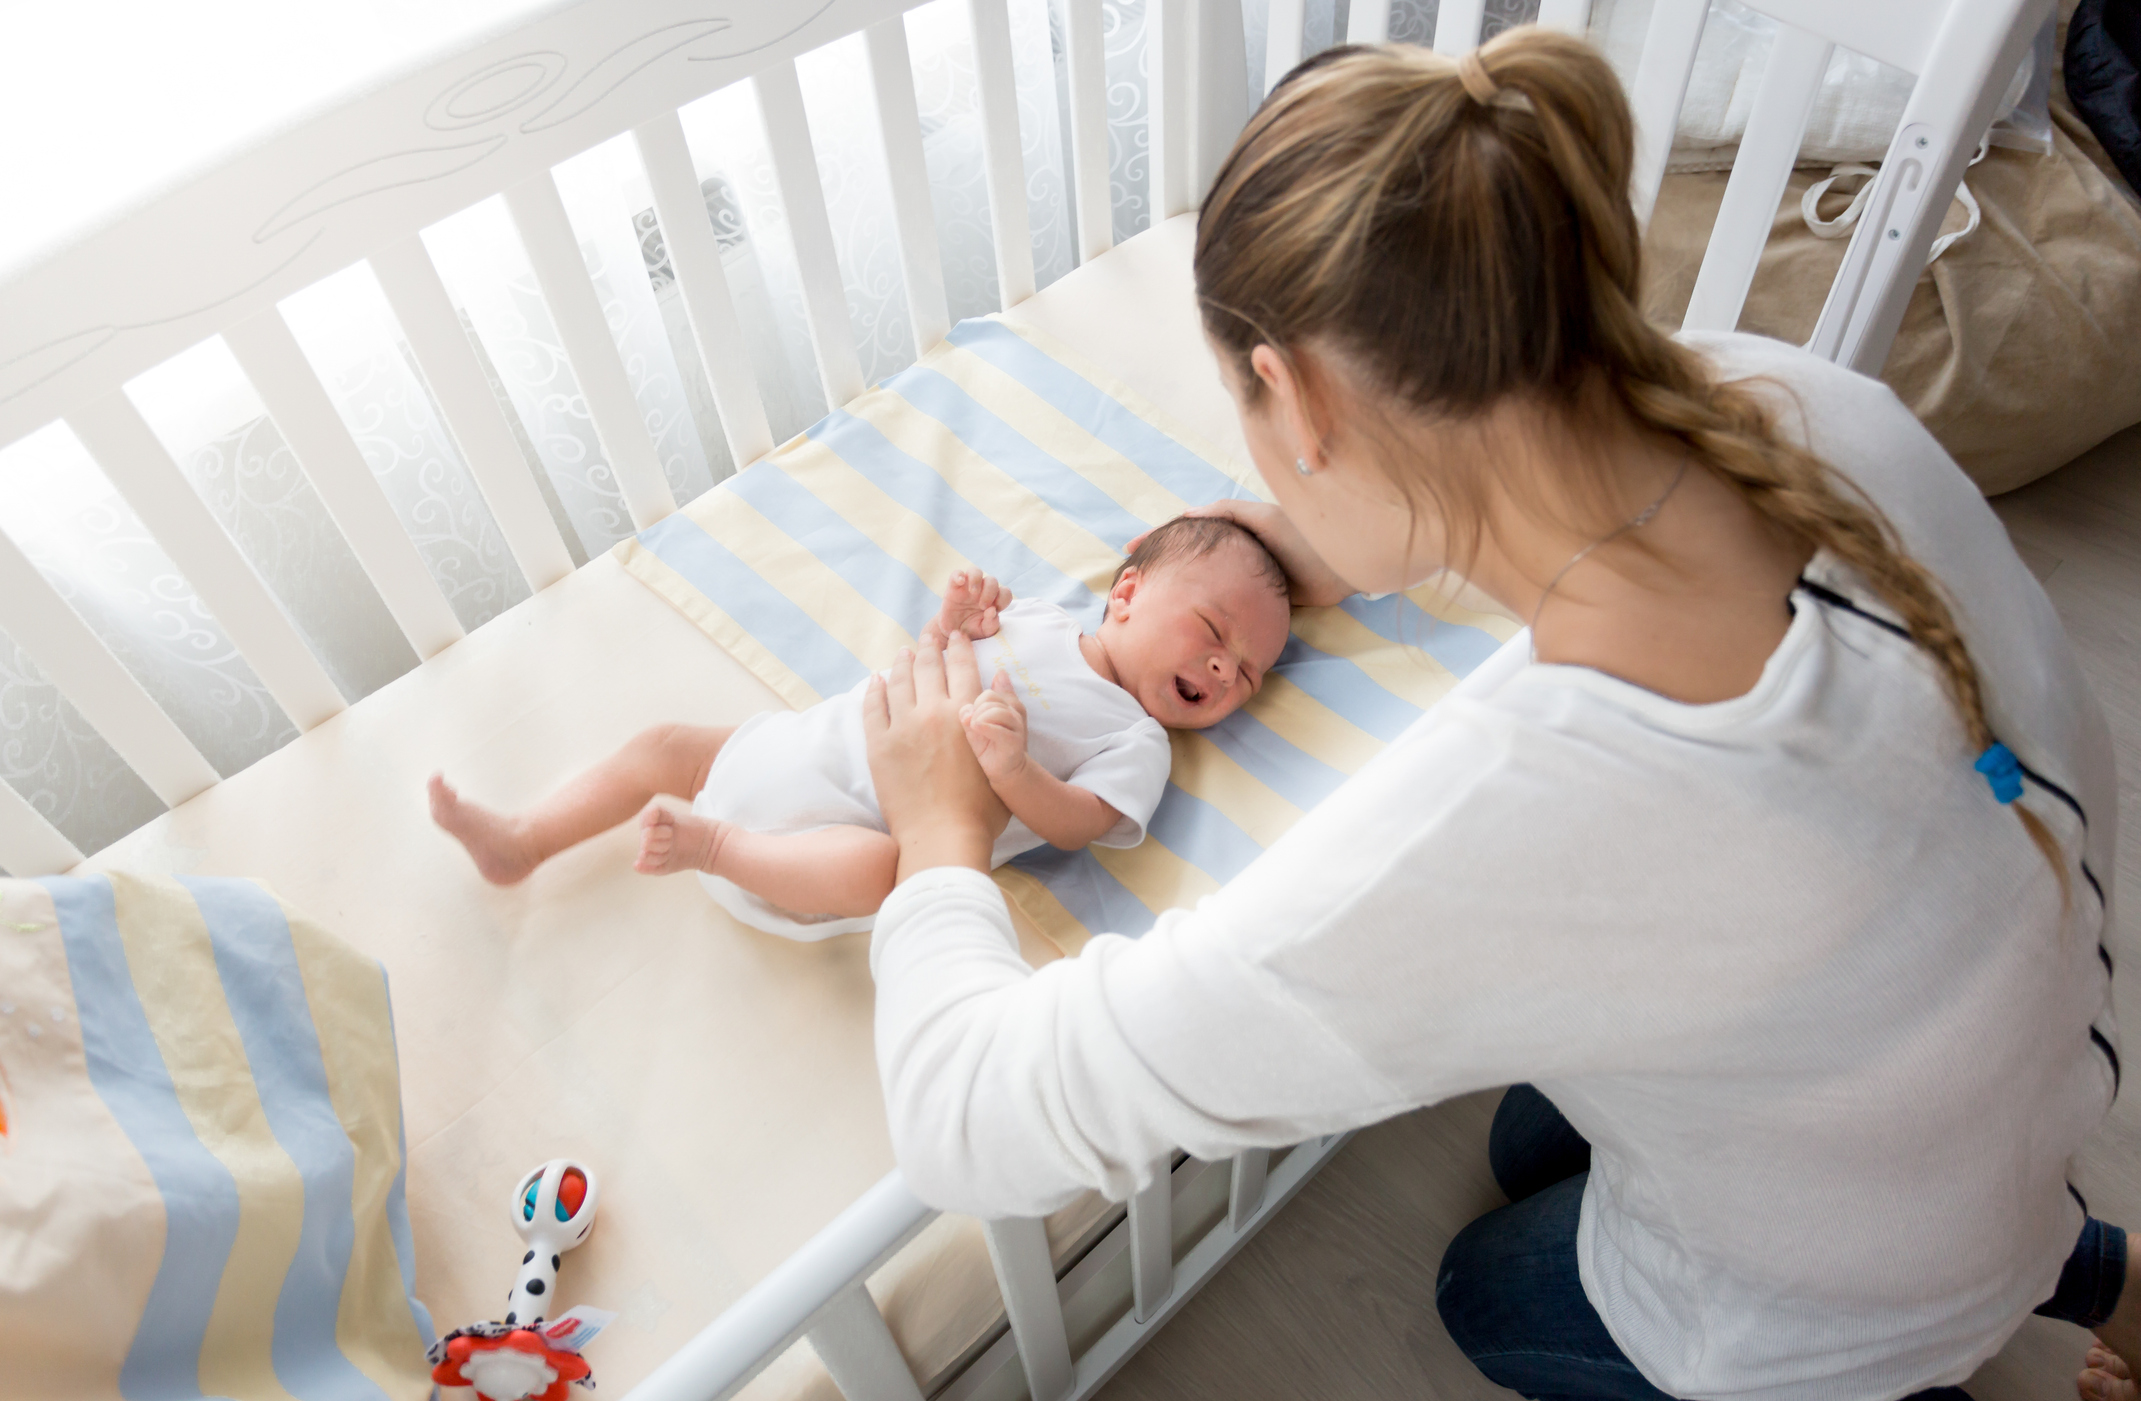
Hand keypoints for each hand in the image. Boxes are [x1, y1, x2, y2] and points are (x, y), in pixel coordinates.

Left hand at [864, 631, 1008, 877]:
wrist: (942, 836)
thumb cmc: (982, 809)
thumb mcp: (1005, 758)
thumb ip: (1006, 719)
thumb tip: (1001, 681)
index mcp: (967, 713)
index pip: (962, 667)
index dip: (959, 647)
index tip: (955, 635)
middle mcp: (933, 712)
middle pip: (929, 666)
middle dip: (929, 645)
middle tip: (929, 634)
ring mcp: (902, 727)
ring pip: (899, 681)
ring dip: (902, 662)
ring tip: (904, 652)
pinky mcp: (879, 746)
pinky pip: (873, 707)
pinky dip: (875, 689)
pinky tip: (876, 680)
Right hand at [925, 569, 1011, 644]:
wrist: (952, 632)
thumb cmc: (971, 630)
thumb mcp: (983, 631)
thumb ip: (991, 624)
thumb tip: (993, 610)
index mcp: (993, 601)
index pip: (1005, 592)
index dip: (1003, 598)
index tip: (995, 609)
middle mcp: (982, 591)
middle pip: (992, 580)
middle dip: (990, 592)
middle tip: (982, 606)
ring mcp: (968, 587)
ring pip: (976, 571)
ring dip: (977, 580)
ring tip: (973, 593)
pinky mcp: (954, 586)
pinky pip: (957, 573)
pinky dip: (958, 575)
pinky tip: (960, 582)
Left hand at [961, 671, 1029, 784]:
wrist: (1004, 771)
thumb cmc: (989, 745)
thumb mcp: (980, 721)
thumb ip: (981, 703)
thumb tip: (997, 674)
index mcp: (1005, 705)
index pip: (988, 693)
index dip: (977, 704)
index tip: (974, 720)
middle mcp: (1013, 713)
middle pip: (990, 698)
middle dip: (977, 711)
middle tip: (975, 727)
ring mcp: (1016, 727)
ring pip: (995, 711)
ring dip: (980, 720)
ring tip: (976, 730)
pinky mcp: (1014, 742)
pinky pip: (997, 728)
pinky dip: (984, 728)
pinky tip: (977, 730)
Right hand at [1128, 501, 1351, 607]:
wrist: (1340, 564)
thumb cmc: (1301, 533)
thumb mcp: (1259, 517)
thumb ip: (1225, 513)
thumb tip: (1185, 515)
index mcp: (1234, 530)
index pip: (1186, 532)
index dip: (1157, 539)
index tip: (1129, 549)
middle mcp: (1236, 554)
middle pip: (1190, 560)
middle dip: (1161, 567)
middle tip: (1132, 581)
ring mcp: (1246, 579)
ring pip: (1203, 585)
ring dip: (1177, 591)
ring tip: (1148, 600)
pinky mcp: (1260, 602)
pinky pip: (1223, 606)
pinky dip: (1204, 611)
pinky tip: (1185, 619)